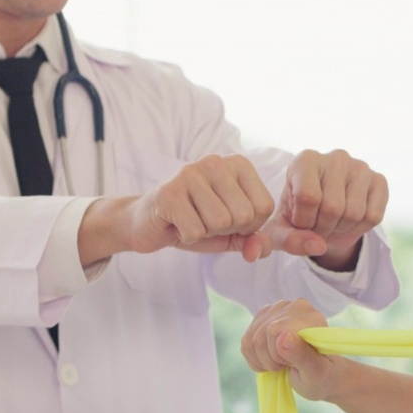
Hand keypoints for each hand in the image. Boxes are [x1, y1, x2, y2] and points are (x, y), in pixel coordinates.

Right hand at [123, 154, 275, 261]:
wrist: (147, 223)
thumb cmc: (196, 222)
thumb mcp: (232, 234)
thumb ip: (255, 240)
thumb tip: (261, 250)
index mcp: (238, 164)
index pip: (264, 207)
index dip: (248, 226)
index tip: (226, 219)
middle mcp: (216, 162)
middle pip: (244, 215)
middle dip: (226, 229)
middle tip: (204, 219)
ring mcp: (190, 173)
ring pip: (220, 222)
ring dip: (205, 232)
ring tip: (191, 219)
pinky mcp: (168, 191)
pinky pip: (195, 230)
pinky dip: (187, 236)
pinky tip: (176, 223)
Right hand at [240, 299, 340, 399]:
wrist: (318, 375)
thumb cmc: (321, 374)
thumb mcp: (316, 371)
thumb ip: (302, 354)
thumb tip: (282, 336)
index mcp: (310, 316)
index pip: (273, 330)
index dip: (279, 355)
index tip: (296, 363)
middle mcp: (292, 307)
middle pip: (260, 337)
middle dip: (272, 360)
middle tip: (290, 365)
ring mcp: (275, 311)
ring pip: (249, 341)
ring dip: (264, 361)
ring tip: (283, 363)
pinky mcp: (261, 320)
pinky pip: (245, 343)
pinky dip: (256, 359)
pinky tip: (272, 360)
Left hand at [263, 149, 388, 270]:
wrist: (322, 211)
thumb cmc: (297, 214)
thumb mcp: (282, 229)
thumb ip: (288, 239)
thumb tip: (318, 246)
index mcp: (306, 160)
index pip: (308, 197)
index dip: (304, 220)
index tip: (300, 220)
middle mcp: (336, 158)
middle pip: (332, 208)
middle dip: (323, 228)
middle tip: (318, 224)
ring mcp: (360, 167)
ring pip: (354, 213)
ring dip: (341, 229)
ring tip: (333, 221)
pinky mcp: (379, 181)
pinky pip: (373, 216)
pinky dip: (360, 228)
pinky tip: (350, 220)